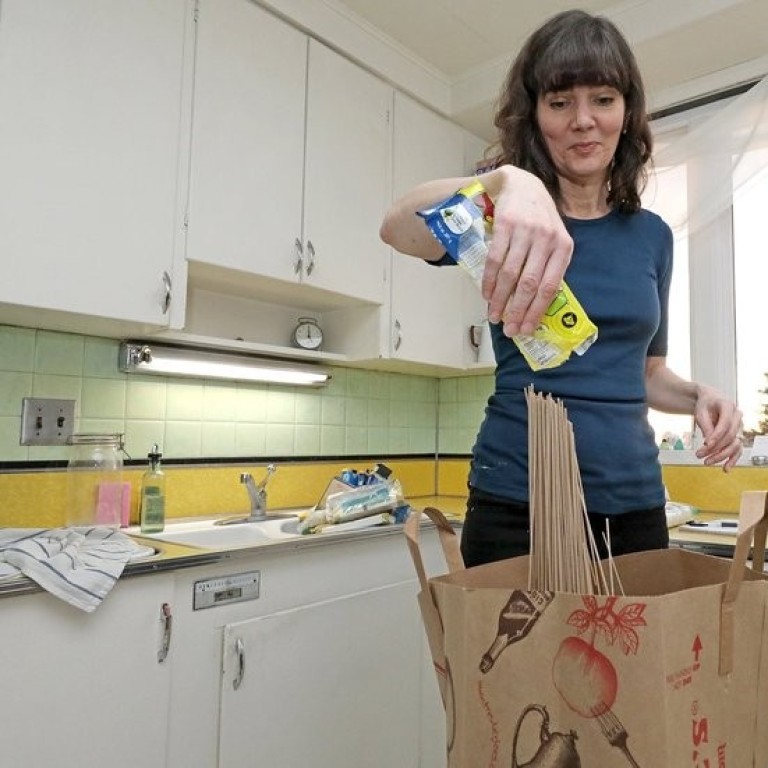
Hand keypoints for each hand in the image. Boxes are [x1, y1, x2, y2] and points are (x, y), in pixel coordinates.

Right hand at [480, 166, 572, 335]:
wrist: (521, 184)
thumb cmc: (538, 218)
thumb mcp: (553, 239)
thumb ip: (549, 266)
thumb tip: (536, 305)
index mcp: (564, 246)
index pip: (550, 286)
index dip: (536, 311)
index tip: (526, 329)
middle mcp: (547, 238)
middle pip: (530, 284)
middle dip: (517, 310)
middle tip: (508, 329)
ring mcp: (526, 230)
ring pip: (510, 274)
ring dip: (500, 299)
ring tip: (494, 315)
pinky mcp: (505, 224)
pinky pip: (495, 259)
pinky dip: (489, 280)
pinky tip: (486, 294)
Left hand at [694, 386, 742, 470]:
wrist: (710, 401)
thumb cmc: (705, 405)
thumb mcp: (701, 413)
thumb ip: (706, 426)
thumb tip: (709, 443)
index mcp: (728, 406)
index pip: (725, 424)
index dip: (716, 436)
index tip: (705, 445)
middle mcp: (738, 417)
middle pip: (730, 436)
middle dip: (715, 448)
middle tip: (698, 455)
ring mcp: (739, 427)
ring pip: (735, 445)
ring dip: (722, 456)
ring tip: (706, 462)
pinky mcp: (737, 436)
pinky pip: (737, 449)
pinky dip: (732, 459)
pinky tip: (725, 469)